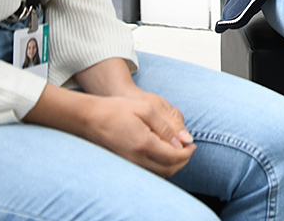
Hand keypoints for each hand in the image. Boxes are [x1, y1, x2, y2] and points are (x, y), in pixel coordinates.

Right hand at [24, 75, 194, 178]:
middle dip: (183, 161)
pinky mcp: (125, 164)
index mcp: (143, 143)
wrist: (90, 118)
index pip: (173, 157)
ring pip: (159, 174)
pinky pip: (149, 172)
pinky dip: (161, 166)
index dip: (187, 153)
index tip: (192, 145)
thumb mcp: (146, 110)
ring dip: (172, 165)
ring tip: (177, 150)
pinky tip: (162, 153)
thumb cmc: (117, 109)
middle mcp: (136, 159)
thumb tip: (183, 142)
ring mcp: (129, 164)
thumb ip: (166, 127)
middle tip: (188, 149)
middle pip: (168, 170)